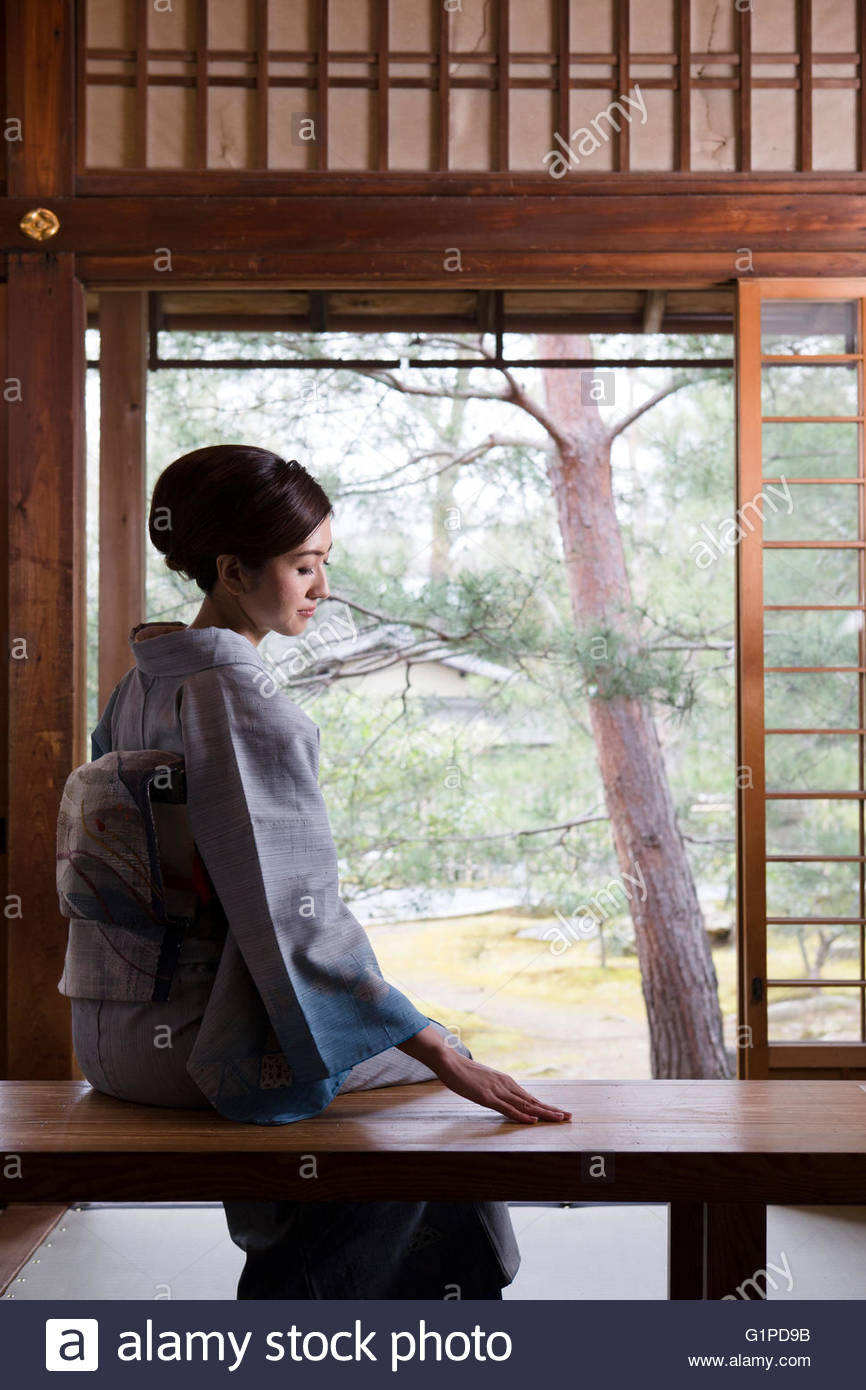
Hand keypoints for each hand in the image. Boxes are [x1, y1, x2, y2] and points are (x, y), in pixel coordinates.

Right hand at [432, 1047, 571, 1124]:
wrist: (450, 1062)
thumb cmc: (465, 1073)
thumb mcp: (485, 1080)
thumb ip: (496, 1088)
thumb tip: (503, 1097)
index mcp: (507, 1082)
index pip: (530, 1098)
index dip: (546, 1106)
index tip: (560, 1112)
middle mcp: (506, 1086)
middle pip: (532, 1101)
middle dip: (551, 1110)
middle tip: (569, 1117)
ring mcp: (498, 1091)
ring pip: (525, 1106)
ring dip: (543, 1113)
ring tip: (558, 1119)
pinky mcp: (487, 1097)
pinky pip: (508, 1109)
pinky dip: (522, 1116)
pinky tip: (532, 1121)